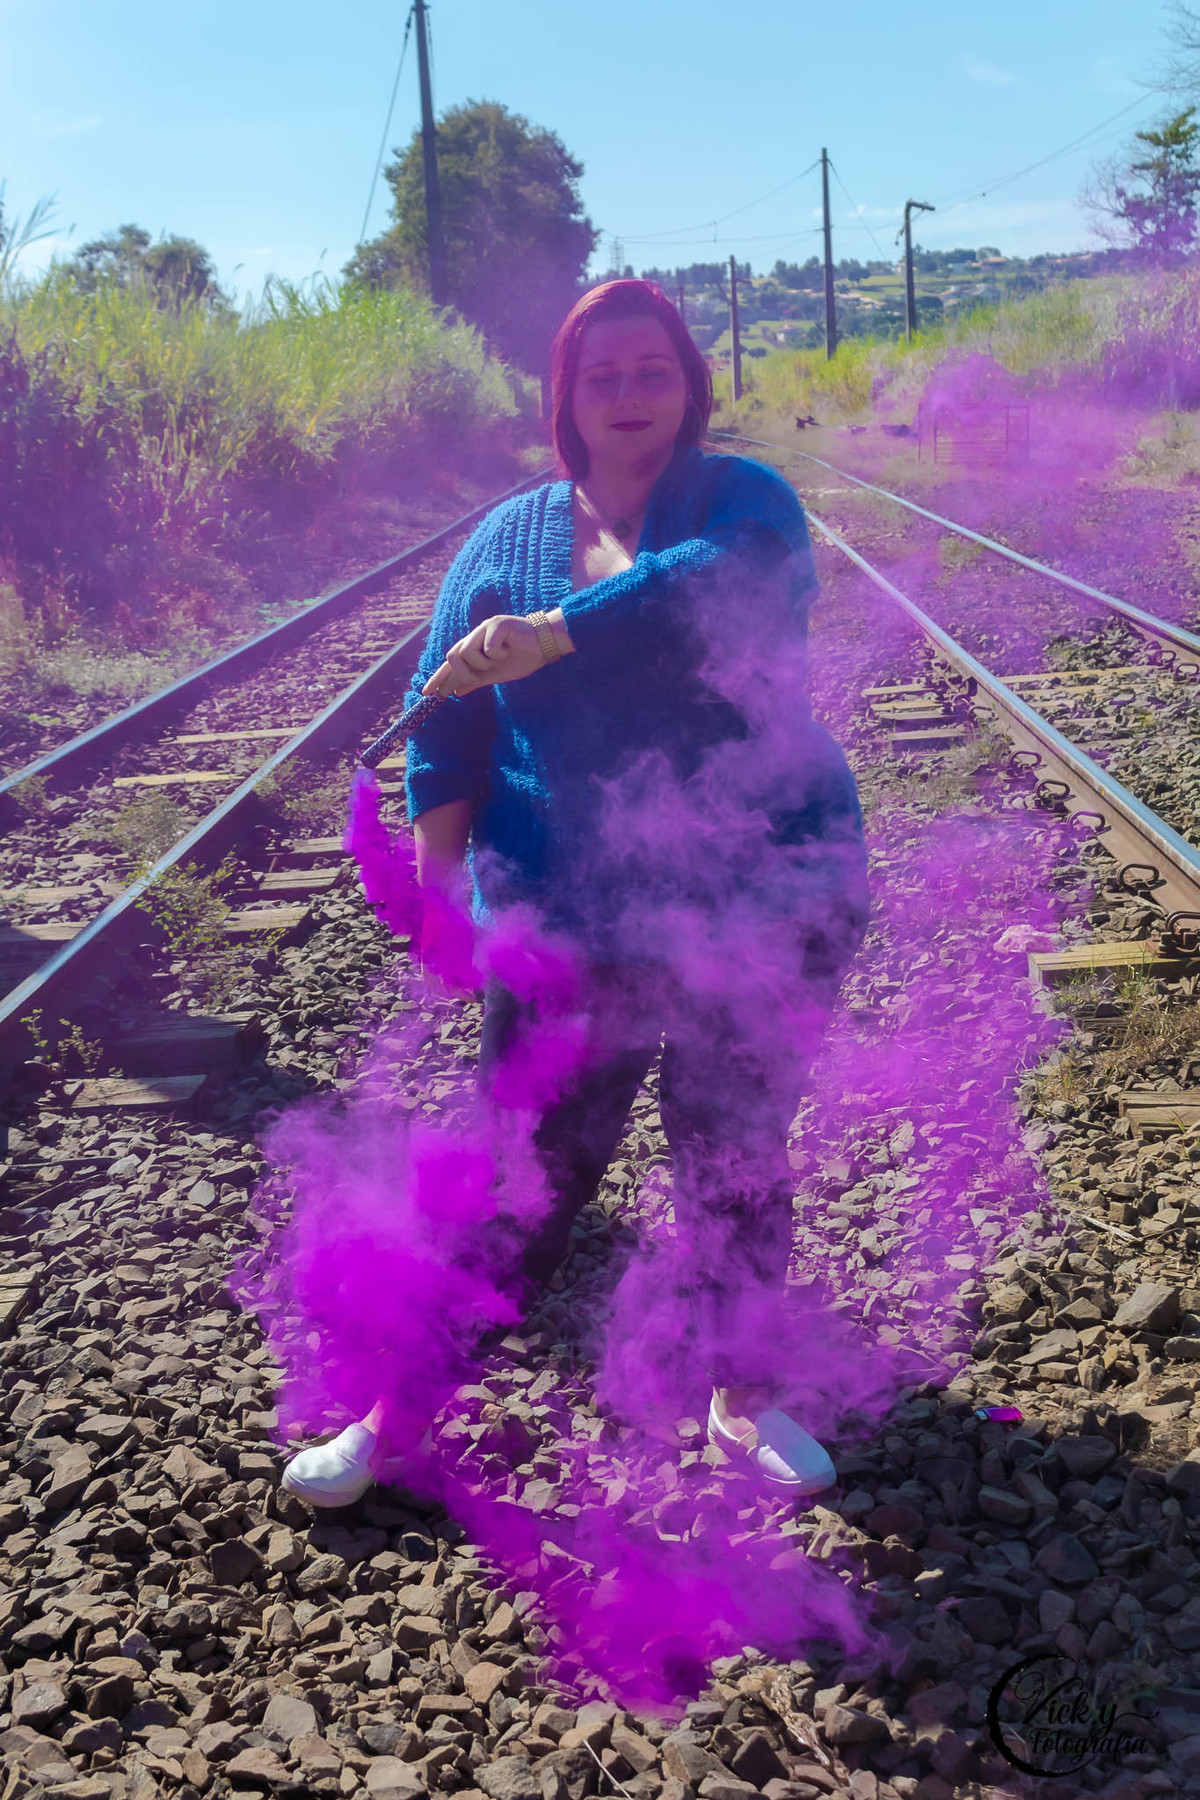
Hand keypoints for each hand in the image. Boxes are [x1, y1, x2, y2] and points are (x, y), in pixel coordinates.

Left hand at [422, 614, 546, 699]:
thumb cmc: (522, 657)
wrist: (545, 645)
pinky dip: (498, 655)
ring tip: (499, 660)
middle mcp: (476, 636)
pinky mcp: (497, 624)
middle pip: (453, 655)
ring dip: (483, 663)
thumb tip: (456, 691)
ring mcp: (485, 628)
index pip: (451, 663)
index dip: (439, 677)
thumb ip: (475, 680)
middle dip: (463, 671)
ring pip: (467, 652)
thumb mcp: (495, 674)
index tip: (427, 693)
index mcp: (475, 648)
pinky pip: (487, 647)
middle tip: (477, 676)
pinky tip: (509, 650)